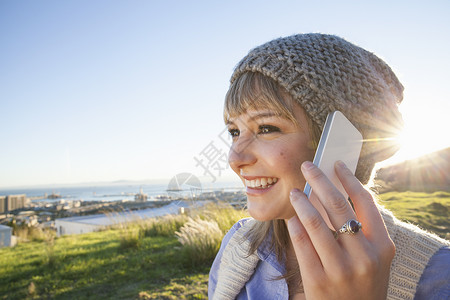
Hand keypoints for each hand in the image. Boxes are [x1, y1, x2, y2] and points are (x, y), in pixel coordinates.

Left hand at [286, 160, 394, 299]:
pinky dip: (295, 225)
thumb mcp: (374, 258)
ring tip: (295, 191)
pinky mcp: (318, 280)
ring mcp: (340, 269)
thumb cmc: (363, 283)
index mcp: (381, 246)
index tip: (336, 164)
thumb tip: (334, 192)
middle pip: (338, 205)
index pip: (365, 201)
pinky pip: (302, 244)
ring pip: (316, 222)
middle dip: (320, 180)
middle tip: (307, 166)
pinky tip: (291, 216)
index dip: (349, 178)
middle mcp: (364, 256)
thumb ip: (362, 230)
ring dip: (302, 201)